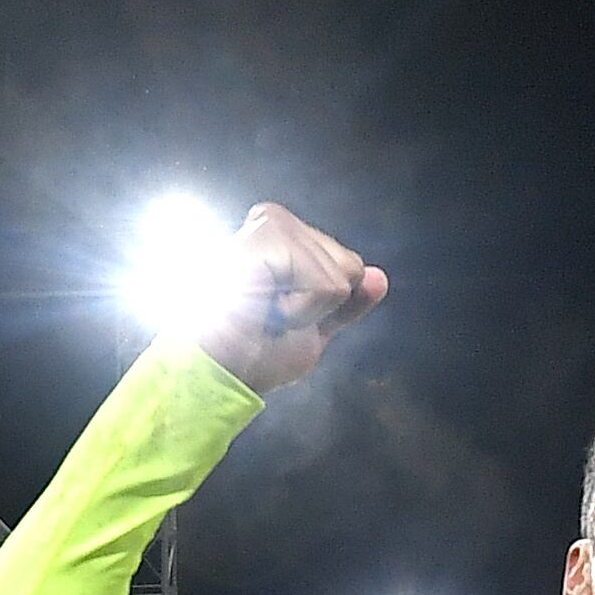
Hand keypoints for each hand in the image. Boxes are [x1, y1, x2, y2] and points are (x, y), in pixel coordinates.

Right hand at [184, 202, 386, 397]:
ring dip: (306, 311)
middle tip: (270, 317)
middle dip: (319, 307)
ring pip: (342, 274)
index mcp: (284, 239)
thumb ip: (344, 306)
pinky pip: (326, 281)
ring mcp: (272, 223)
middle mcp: (277, 221)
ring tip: (263, 312)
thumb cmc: (249, 356)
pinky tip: (264, 306)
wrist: (214, 373)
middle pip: (351, 266)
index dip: (323, 308)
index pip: (347, 267)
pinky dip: (301, 309)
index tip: (278, 319)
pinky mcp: (269, 233)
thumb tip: (380, 277)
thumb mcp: (310, 333)